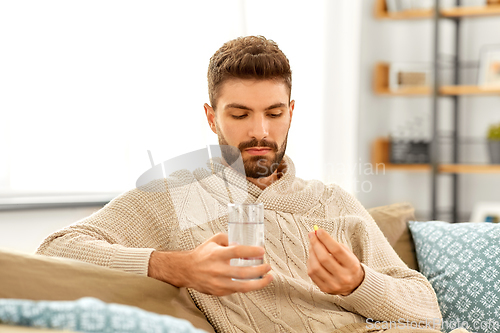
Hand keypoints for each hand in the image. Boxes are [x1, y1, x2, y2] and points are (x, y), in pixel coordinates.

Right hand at [148, 233, 272, 295]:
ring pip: (243, 286)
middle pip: (243, 272)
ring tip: (268, 278)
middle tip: (268, 266)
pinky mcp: (219, 291)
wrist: (186, 270)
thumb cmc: (201, 255)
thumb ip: (228, 239)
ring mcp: (219, 282)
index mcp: (217, 254)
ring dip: (259, 283)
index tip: (262, 251)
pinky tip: (254, 281)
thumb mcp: (213, 240)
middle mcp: (218, 269)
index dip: (251, 251)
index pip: (237, 252)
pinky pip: (237, 290)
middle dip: (260, 270)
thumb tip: (243, 243)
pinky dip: (247, 286)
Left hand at [307, 228, 364, 295]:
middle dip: (315, 244)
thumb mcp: (347, 253)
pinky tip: (312, 257)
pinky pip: (312, 274)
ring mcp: (334, 284)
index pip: (336, 250)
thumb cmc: (349, 264)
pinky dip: (310, 262)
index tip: (318, 230)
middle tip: (311, 235)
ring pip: (316, 266)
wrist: (354, 284)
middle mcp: (344, 277)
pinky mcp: (325, 289)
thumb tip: (317, 234)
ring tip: (312, 245)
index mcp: (352, 266)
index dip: (326, 239)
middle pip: (324, 258)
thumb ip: (333, 244)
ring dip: (311, 253)